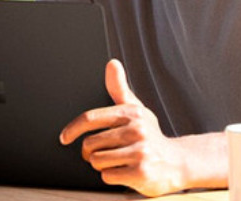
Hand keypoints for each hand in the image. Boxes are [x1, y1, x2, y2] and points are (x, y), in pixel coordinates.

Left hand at [59, 59, 186, 196]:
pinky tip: (126, 171)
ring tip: (118, 161)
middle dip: (91, 153)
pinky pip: (107, 176)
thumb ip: (119, 88)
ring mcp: (140, 151)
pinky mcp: (141, 172)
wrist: (177, 162)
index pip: (91, 118)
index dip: (72, 129)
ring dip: (102, 165)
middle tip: (105, 153)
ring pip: (97, 161)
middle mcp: (137, 130)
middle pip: (90, 144)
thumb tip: (112, 63)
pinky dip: (112, 176)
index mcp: (131, 113)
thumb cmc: (150, 135)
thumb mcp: (136, 110)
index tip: (64, 138)